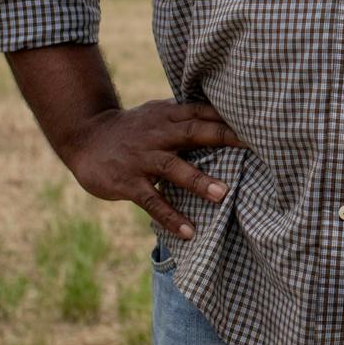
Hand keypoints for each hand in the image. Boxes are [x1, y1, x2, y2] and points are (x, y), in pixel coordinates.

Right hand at [56, 101, 244, 239]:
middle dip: (222, 139)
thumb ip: (187, 117)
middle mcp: (157, 134)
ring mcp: (142, 158)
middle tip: (253, 147)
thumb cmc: (133, 129)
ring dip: (198, 181)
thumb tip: (227, 118)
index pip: (202, 112)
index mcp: (168, 116)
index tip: (257, 123)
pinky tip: (189, 232)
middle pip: (193, 133)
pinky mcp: (128, 182)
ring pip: (173, 168)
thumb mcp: (158, 115)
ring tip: (222, 194)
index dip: (228, 117)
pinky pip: (152, 201)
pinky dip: (170, 217)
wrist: (86, 138)